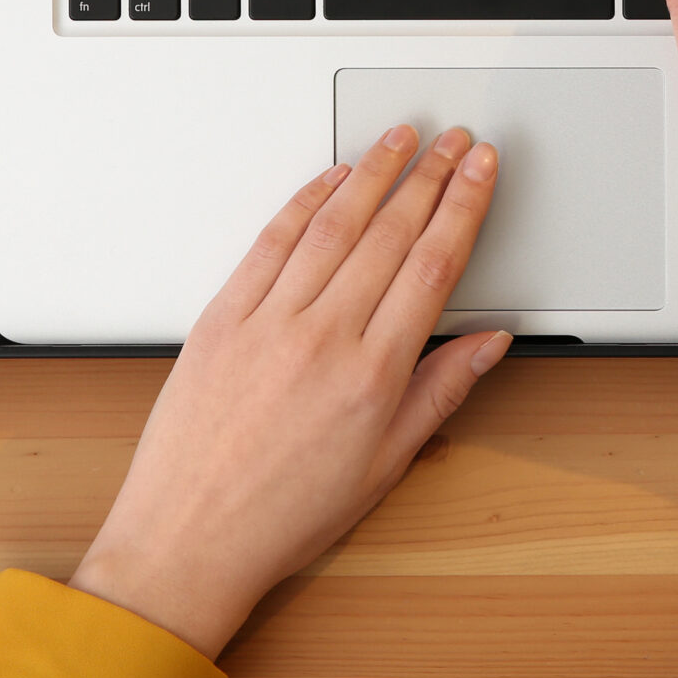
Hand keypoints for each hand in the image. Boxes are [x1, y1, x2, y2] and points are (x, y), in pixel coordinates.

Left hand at [70, 126, 510, 655]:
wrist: (189, 540)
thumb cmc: (282, 515)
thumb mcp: (383, 465)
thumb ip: (440, 392)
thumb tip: (488, 343)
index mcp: (371, 376)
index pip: (433, 266)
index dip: (464, 207)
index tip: (481, 170)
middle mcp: (321, 338)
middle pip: (390, 233)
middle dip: (430, 176)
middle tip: (455, 140)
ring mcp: (267, 322)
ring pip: (333, 225)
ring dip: (373, 172)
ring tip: (400, 138)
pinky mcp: (221, 317)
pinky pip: (270, 243)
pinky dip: (304, 202)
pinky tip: (330, 178)